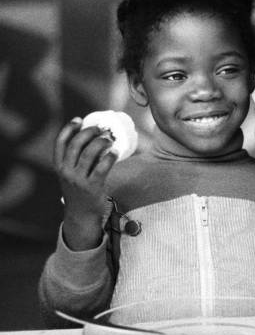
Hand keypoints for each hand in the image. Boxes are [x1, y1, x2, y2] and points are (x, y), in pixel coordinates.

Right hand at [54, 117, 117, 250]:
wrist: (81, 215)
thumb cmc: (79, 190)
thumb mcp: (71, 175)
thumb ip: (76, 160)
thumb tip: (95, 138)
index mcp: (59, 166)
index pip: (60, 143)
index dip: (68, 128)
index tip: (79, 120)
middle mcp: (66, 172)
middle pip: (76, 145)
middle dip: (89, 132)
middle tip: (101, 129)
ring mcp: (78, 180)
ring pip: (89, 154)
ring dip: (100, 142)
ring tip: (110, 139)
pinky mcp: (92, 187)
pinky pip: (102, 167)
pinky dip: (109, 157)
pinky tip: (116, 151)